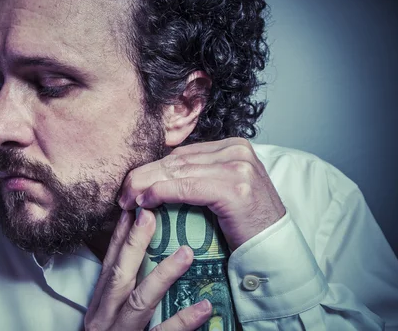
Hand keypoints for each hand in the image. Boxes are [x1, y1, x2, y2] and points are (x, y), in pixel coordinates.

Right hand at [84, 209, 212, 330]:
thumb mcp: (107, 318)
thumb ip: (122, 292)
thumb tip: (145, 260)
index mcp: (98, 307)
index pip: (108, 264)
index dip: (119, 235)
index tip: (133, 208)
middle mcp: (104, 320)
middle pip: (118, 275)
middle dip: (133, 243)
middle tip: (151, 213)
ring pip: (139, 303)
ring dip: (162, 275)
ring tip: (186, 253)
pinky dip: (182, 322)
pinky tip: (204, 309)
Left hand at [119, 137, 285, 249]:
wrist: (275, 252)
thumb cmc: (246, 226)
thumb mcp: (225, 190)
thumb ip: (200, 176)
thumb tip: (156, 177)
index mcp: (234, 146)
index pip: (183, 154)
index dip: (153, 168)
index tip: (131, 184)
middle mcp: (237, 150)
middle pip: (178, 161)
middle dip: (145, 176)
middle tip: (122, 194)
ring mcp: (238, 167)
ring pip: (178, 172)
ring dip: (146, 185)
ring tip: (127, 200)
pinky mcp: (234, 188)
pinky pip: (187, 188)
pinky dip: (161, 193)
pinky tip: (144, 202)